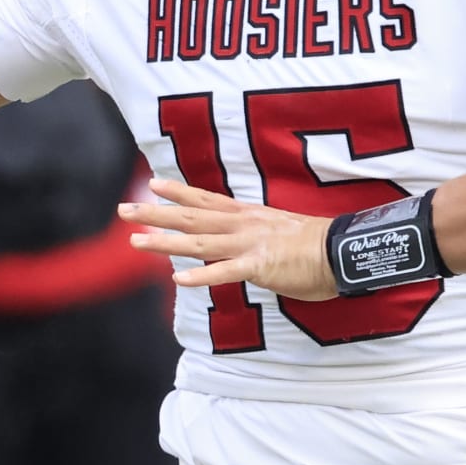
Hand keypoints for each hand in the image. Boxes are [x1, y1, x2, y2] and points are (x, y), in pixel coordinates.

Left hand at [121, 179, 335, 300]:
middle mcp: (243, 224)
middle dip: (155, 214)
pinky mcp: (260, 266)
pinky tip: (178, 280)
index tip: (153, 184)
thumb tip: (242, 244)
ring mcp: (249, 244)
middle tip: (124, 209)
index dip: (178, 193)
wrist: (341, 252)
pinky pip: (225, 272)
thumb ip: (254, 236)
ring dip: (165, 242)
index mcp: (248, 215)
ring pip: (198, 242)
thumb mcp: (279, 231)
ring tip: (136, 241)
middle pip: (191, 218)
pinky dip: (201, 276)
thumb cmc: (314, 246)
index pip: (206, 200)